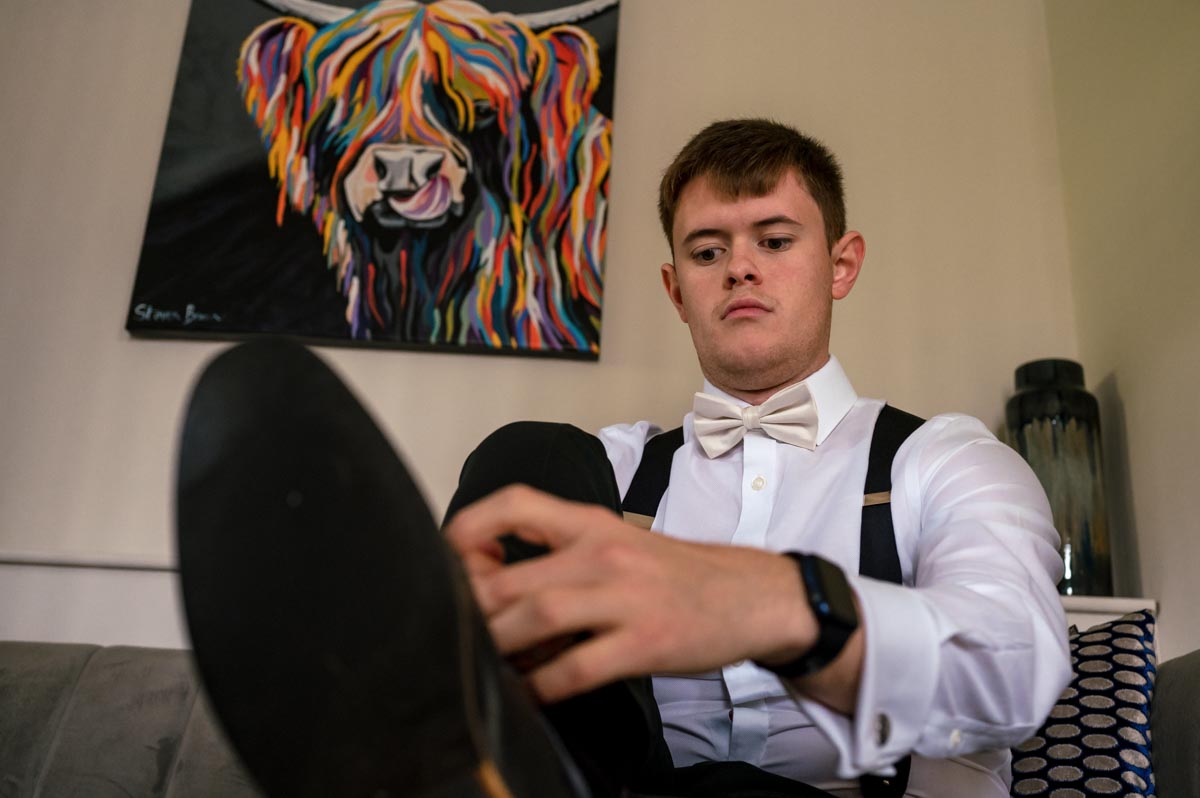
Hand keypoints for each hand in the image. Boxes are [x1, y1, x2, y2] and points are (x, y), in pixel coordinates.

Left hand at [443, 484, 815, 702]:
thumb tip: (492, 583)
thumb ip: (561, 553)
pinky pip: (576, 668)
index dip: (470, 527)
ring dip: (501, 646)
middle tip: (461, 629)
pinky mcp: (645, 642)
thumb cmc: (676, 574)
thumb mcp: (618, 543)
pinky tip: (532, 692)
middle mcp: (603, 553)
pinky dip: (542, 685)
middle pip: (510, 578)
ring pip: (537, 618)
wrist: (752, 595)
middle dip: (474, 609)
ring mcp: (625, 598)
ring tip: (489, 662)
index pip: (516, 503)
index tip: (448, 555)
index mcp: (592, 523)